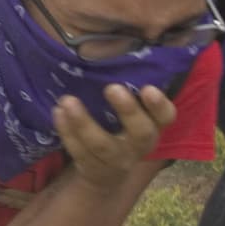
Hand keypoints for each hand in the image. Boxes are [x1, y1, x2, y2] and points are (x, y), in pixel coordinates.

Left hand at [53, 84, 175, 190]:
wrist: (107, 174)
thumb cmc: (122, 130)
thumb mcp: (133, 115)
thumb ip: (130, 94)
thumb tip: (116, 51)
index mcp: (154, 127)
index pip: (166, 118)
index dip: (159, 105)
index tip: (148, 87)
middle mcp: (139, 146)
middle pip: (140, 133)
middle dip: (127, 111)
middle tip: (111, 87)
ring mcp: (116, 160)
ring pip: (101, 145)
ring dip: (83, 122)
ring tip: (67, 100)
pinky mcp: (92, 167)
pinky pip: (78, 151)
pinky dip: (66, 131)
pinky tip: (58, 112)